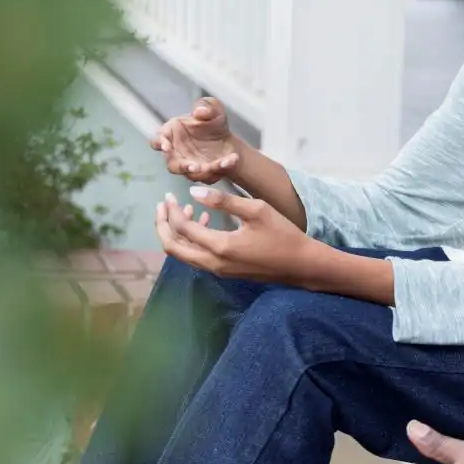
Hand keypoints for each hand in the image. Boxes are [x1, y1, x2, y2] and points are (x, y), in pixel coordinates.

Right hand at [150, 98, 240, 184]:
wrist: (227, 140)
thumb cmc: (212, 122)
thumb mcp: (213, 110)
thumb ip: (206, 107)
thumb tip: (199, 111)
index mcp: (171, 133)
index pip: (157, 140)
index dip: (159, 144)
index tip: (166, 147)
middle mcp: (175, 153)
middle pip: (172, 164)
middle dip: (182, 166)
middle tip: (194, 166)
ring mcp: (187, 165)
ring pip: (190, 173)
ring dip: (202, 172)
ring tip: (216, 166)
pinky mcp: (202, 174)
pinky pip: (209, 176)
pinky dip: (220, 169)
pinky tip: (231, 160)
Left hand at [155, 188, 312, 284]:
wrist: (301, 265)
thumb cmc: (283, 234)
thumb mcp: (257, 210)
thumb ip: (224, 201)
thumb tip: (193, 192)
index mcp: (220, 247)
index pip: (183, 228)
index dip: (172, 210)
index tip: (169, 195)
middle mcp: (213, 263)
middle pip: (173, 248)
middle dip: (163, 226)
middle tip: (162, 206)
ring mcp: (218, 270)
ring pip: (183, 254)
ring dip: (178, 233)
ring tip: (185, 209)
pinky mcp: (224, 271)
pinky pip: (197, 256)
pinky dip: (192, 240)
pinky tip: (205, 221)